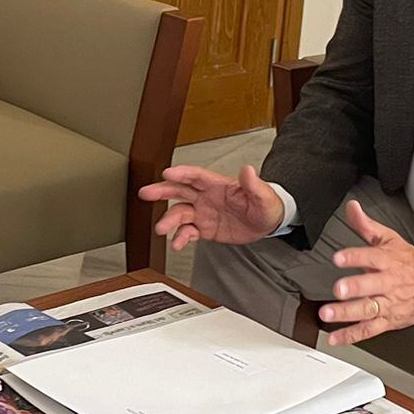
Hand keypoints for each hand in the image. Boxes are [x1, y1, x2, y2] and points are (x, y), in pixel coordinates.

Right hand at [137, 163, 285, 250]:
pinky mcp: (204, 229)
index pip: (196, 176)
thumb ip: (253, 184)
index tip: (168, 173)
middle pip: (179, 190)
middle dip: (162, 191)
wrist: (267, 224)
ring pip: (179, 213)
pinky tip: (177, 243)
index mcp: (218, 185)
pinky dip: (180, 237)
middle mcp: (206, 197)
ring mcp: (204, 213)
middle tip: (146, 193)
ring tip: (161, 229)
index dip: (181, 173)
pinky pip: (188, 232)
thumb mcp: (262, 195)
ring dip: (169, 220)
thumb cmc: (265, 205)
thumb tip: (248, 170)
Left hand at [317, 200, 413, 346]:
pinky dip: (351, 336)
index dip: (355, 257)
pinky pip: (369, 330)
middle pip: (372, 286)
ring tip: (328, 314)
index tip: (339, 257)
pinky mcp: (387, 320)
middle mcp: (388, 284)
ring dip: (348, 313)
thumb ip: (366, 226)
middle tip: (339, 290)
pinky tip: (335, 338)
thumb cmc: (407, 263)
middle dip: (355, 288)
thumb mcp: (389, 239)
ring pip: (368, 309)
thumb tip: (352, 208)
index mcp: (388, 261)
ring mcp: (388, 304)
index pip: (372, 257)